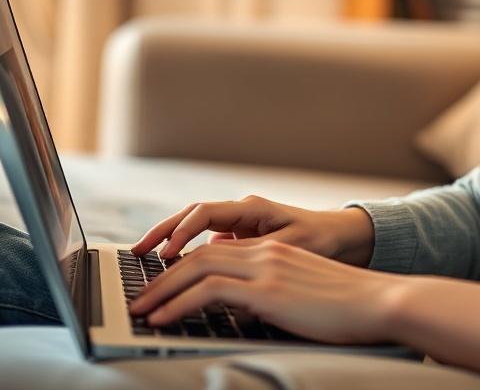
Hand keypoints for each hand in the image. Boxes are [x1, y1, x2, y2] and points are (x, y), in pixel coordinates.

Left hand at [128, 240, 399, 344]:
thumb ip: (271, 293)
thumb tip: (243, 309)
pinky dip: (178, 304)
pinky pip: (209, 291)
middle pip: (199, 254)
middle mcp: (266, 252)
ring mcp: (266, 268)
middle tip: (139, 296)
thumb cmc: (349, 307)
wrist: (381, 302)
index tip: (161, 283)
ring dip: (161, 290)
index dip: (184, 265)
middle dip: (163, 276)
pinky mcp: (268, 290)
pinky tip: (162, 318)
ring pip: (197, 268)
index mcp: (274, 251)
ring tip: (141, 309)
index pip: (217, 250)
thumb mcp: (302, 294)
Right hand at [130, 195, 373, 265]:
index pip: (206, 212)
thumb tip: (223, 257)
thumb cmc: (322, 239)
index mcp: (252, 207)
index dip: (183, 231)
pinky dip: (187, 253)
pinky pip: (206, 242)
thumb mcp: (293, 246)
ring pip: (195, 228)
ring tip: (144, 259)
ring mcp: (238, 224)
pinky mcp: (239, 238)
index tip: (168, 252)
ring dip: (170, 241)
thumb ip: (259, 251)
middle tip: (137, 252)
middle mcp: (241, 211)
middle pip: (191, 215)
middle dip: (163, 232)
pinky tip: (172, 271)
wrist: (342, 237)